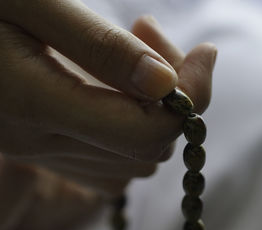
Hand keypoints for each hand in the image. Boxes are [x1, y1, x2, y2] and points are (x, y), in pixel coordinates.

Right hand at [0, 1, 215, 195]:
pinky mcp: (42, 147)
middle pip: (149, 145)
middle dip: (177, 96)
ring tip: (140, 51)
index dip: (191, 97)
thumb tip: (166, 86)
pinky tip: (121, 85)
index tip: (204, 52)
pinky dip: (133, 123)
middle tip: (155, 37)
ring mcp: (41, 150)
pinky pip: (111, 158)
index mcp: (38, 104)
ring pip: (135, 154)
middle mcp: (42, 141)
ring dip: (156, 107)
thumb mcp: (32, 2)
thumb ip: (100, 50)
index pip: (146, 132)